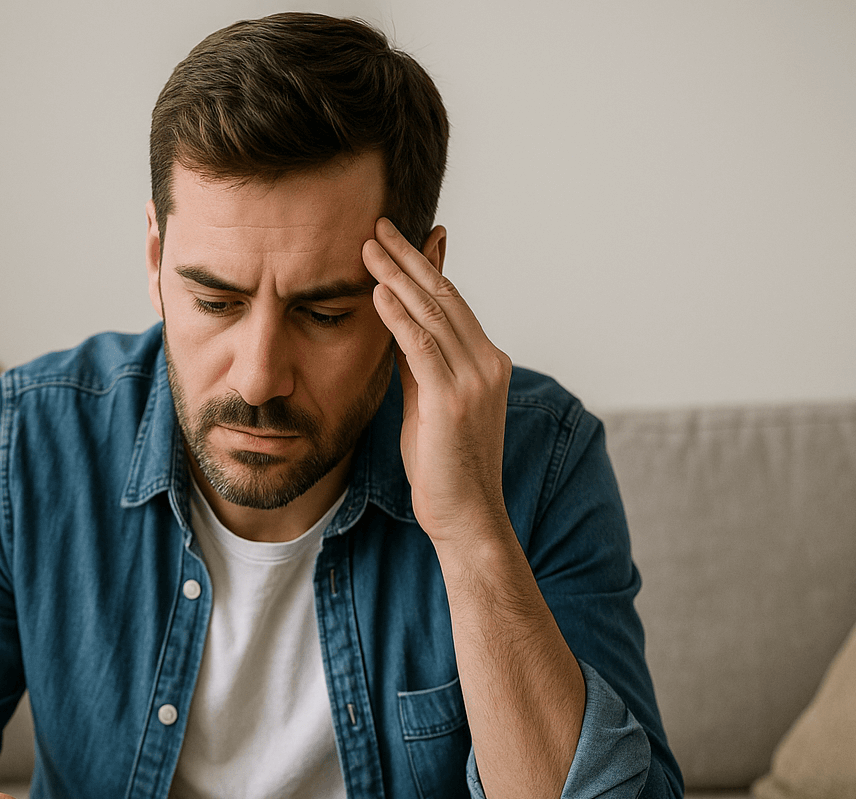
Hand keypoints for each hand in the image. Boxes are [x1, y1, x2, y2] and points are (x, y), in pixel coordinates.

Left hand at [362, 218, 512, 548]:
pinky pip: (422, 346)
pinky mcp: (453, 398)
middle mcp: (487, 362)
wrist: (467, 516)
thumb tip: (397, 329)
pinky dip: (399, 316)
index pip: (451, 302)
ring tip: (368, 247)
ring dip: (398, 276)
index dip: (423, 267)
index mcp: (486, 361)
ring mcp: (474, 379)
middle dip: (409, 258)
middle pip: (444, 296)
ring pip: (433, 313)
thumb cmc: (444, 467)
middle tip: (378, 225)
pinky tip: (378, 291)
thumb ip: (418, 365)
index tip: (397, 238)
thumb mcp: (428, 404)